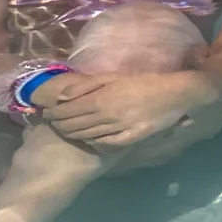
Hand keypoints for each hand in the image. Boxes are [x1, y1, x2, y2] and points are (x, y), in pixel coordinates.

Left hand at [38, 70, 216, 147]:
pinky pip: (104, 145)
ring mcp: (117, 130)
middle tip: (53, 123)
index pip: (66, 111)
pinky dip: (92, 143)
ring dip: (71, 134)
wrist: (174, 93)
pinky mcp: (129, 139)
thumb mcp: (113, 76)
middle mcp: (105, 116)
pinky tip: (88, 139)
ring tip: (65, 131)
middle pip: (73, 126)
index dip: (53, 114)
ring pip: (85, 136)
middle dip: (58, 125)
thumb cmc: (142, 81)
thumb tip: (60, 96)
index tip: (47, 113)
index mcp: (100, 98)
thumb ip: (85, 85)